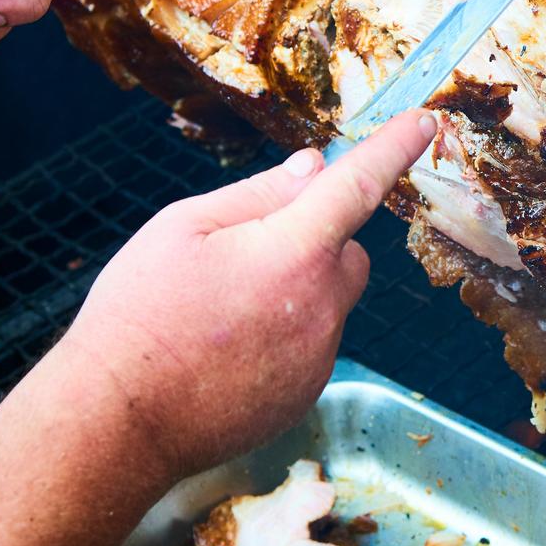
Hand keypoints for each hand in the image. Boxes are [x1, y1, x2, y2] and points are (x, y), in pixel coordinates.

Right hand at [51, 112, 437, 481]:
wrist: (120, 422)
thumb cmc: (141, 316)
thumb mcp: (183, 229)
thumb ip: (257, 195)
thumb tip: (312, 168)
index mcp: (295, 251)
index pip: (361, 184)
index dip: (395, 148)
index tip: (425, 123)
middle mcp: (324, 305)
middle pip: (346, 252)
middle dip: (313, 243)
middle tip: (245, 257)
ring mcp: (320, 355)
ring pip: (328, 302)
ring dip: (296, 294)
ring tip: (221, 314)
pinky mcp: (308, 392)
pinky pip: (312, 345)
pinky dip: (284, 338)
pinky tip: (227, 352)